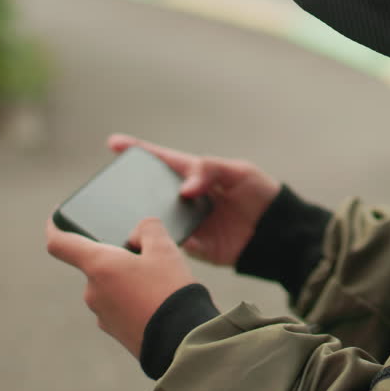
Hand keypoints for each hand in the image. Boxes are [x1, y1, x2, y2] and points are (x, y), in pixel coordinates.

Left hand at [45, 215, 196, 356]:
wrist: (181, 342)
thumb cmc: (170, 291)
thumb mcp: (165, 248)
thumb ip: (148, 228)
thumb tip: (137, 235)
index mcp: (98, 266)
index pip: (59, 243)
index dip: (54, 225)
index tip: (56, 217)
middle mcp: (92, 291)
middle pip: (98, 264)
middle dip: (120, 257)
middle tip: (152, 257)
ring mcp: (102, 314)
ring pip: (111, 285)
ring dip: (129, 279)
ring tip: (162, 283)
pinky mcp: (115, 331)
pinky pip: (120, 306)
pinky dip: (134, 300)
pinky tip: (159, 302)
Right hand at [107, 134, 280, 266]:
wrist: (278, 233)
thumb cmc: (261, 194)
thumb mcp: (239, 172)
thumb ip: (210, 170)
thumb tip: (184, 189)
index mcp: (196, 175)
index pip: (162, 160)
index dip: (138, 150)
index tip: (114, 143)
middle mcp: (186, 199)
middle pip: (151, 191)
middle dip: (131, 188)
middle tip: (111, 186)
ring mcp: (188, 222)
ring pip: (156, 219)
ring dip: (142, 217)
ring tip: (123, 215)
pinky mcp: (194, 247)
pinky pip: (171, 244)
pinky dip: (160, 242)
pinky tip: (148, 241)